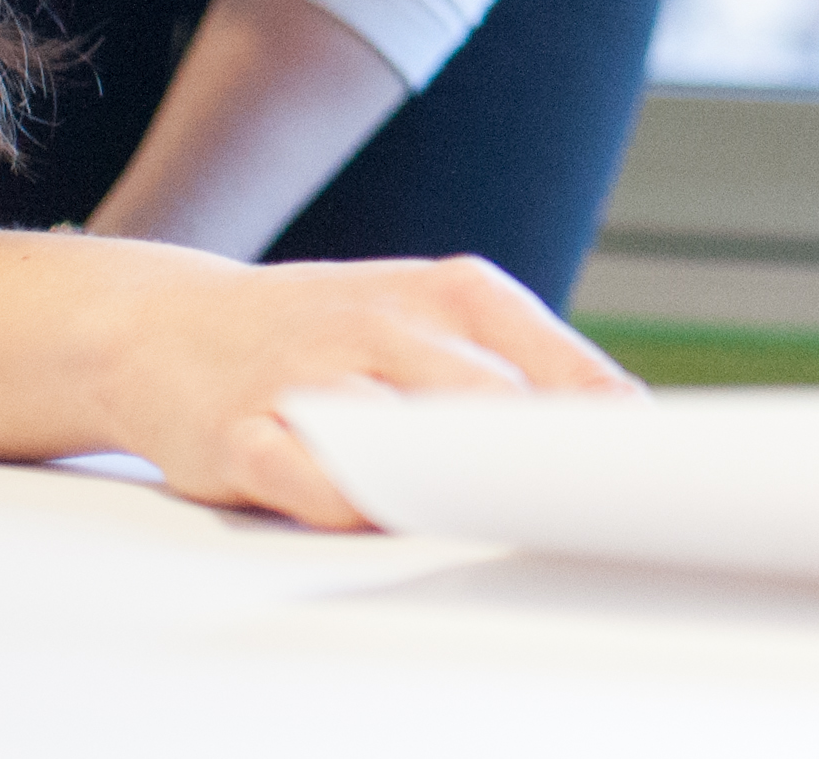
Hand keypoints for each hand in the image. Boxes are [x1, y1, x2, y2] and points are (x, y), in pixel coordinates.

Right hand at [90, 246, 639, 527]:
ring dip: (454, 487)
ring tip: (496, 521)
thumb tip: (632, 432)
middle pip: (494, 408)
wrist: (165, 323)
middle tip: (586, 523)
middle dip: (544, 472)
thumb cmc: (329, 334)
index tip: (652, 490)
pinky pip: (309, 479)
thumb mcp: (433, 323)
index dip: (611, 442)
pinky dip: (351, 506)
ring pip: (404, 437)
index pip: (561, 371)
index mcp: (456, 295)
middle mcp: (388, 324)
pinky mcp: (242, 433)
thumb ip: (525, 373)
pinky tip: (378, 517)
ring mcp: (313, 376)